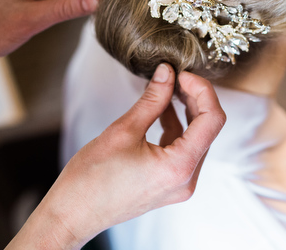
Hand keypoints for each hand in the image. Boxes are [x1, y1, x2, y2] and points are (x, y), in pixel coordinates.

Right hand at [7, 64, 225, 249]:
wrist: (73, 214)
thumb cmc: (92, 179)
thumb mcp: (124, 130)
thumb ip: (152, 99)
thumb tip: (167, 72)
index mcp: (180, 167)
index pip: (212, 120)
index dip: (202, 91)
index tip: (182, 74)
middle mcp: (187, 179)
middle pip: (207, 128)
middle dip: (194, 98)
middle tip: (175, 75)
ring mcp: (180, 184)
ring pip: (196, 138)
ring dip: (185, 111)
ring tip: (168, 87)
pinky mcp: (169, 183)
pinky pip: (182, 149)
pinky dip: (176, 127)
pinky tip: (162, 109)